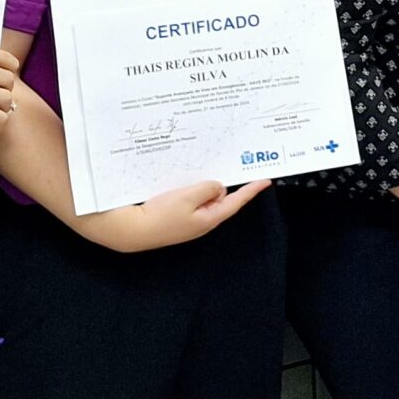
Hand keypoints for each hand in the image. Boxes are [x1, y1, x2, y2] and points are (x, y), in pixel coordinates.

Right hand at [82, 178, 271, 252]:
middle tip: (230, 167)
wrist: (132, 230)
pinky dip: (191, 190)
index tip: (266, 180)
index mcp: (210, 217)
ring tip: (201, 174)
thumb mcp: (188, 196)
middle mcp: (203, 221)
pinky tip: (183, 182)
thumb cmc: (160, 215)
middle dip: (224, 184)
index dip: (252, 190)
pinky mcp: (177, 217)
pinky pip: (191, 200)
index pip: (236, 201)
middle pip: (221, 198)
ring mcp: (190, 220)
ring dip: (204, 185)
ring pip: (204, 197)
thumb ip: (208, 189)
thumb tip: (218, 187)